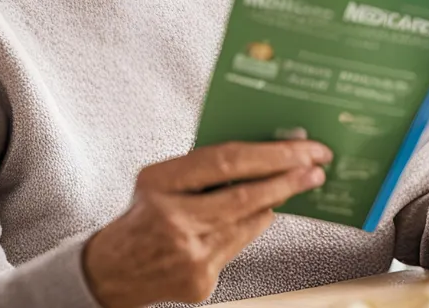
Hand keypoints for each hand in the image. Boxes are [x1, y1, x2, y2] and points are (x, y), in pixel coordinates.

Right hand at [82, 141, 331, 307]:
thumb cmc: (144, 214)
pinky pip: (240, 245)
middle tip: (317, 165)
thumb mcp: (160, 179)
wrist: (111, 272)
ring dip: (279, 200)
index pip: (225, 161)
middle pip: (244, 195)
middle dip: (288, 177)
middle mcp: (173, 218)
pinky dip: (255, 225)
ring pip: (249, 221)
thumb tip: (260, 150)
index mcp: (159, 181)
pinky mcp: (200, 281)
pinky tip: (267, 211)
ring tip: (302, 182)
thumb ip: (201, 167)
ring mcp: (188, 253)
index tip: (301, 147)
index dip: (269, 153)